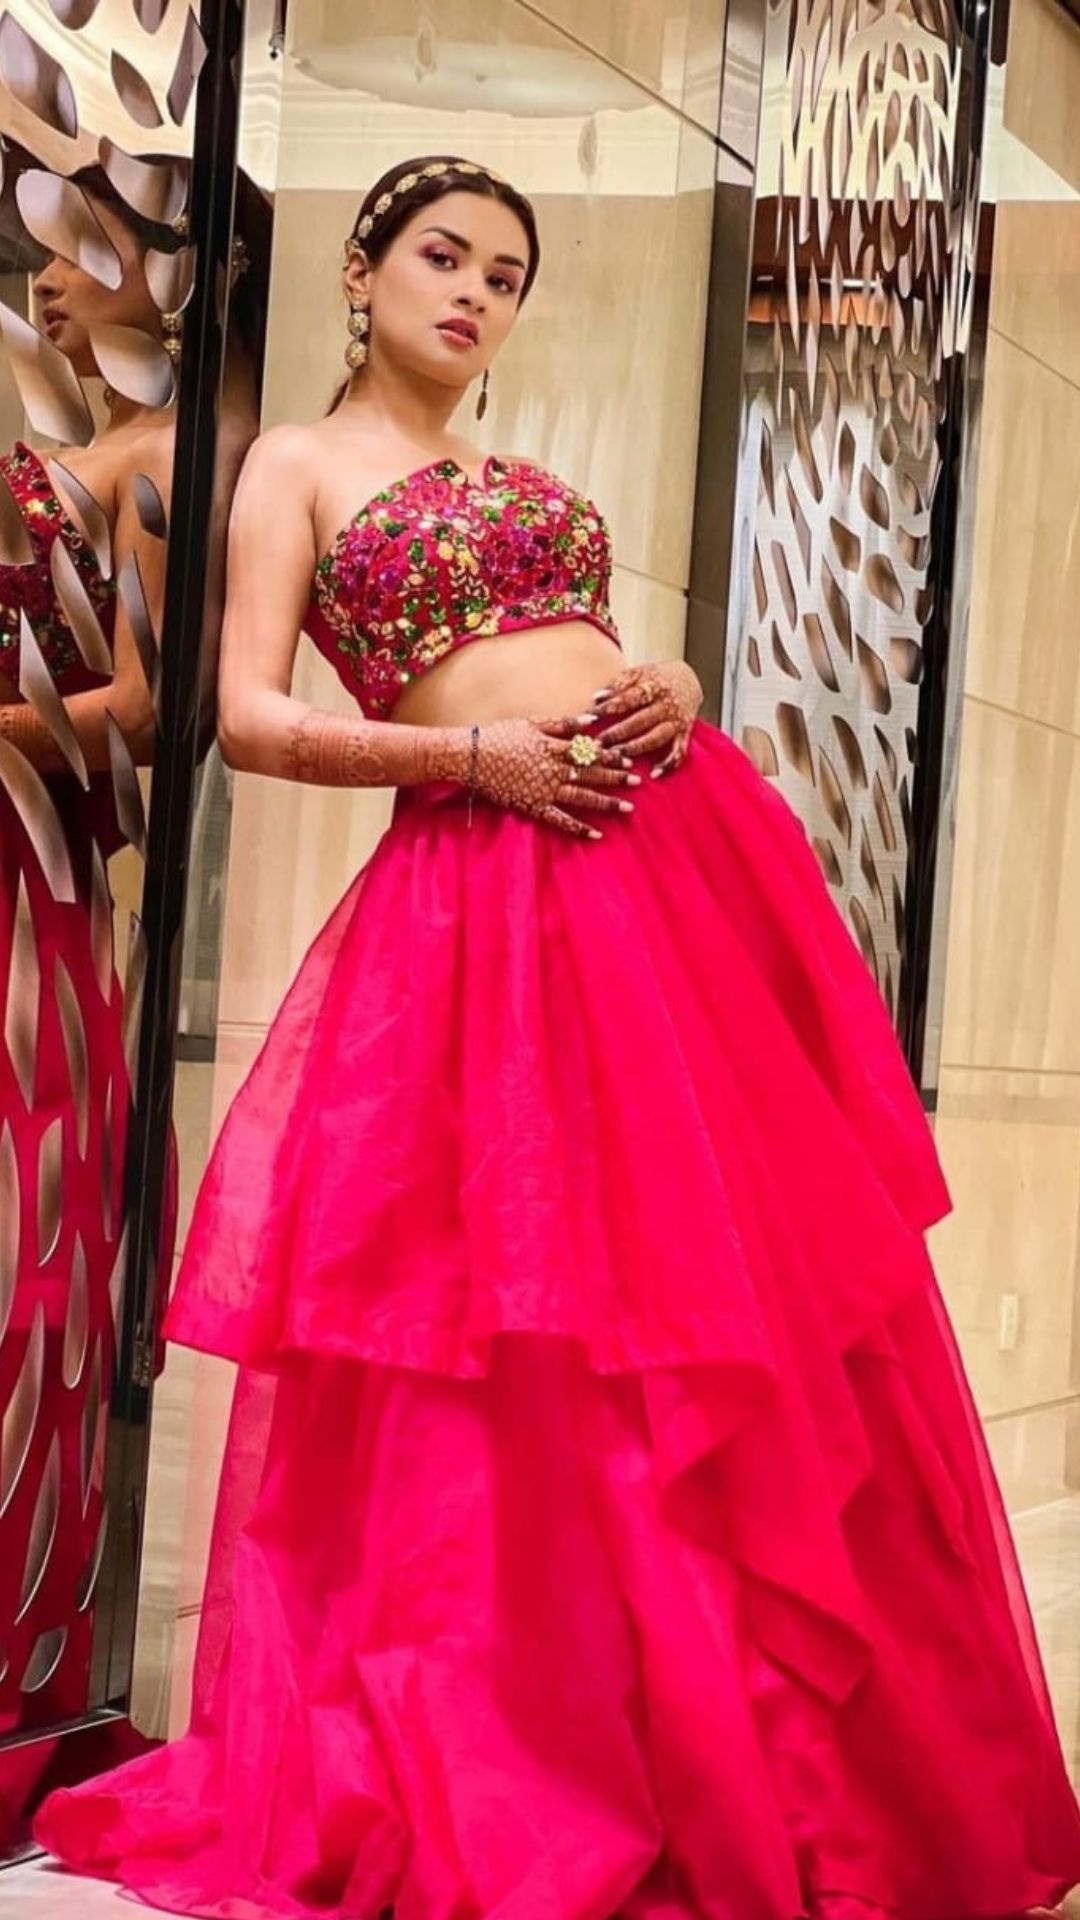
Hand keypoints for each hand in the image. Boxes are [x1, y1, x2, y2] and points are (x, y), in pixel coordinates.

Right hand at [466, 714, 640, 839]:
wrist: (472, 756)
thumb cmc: (501, 735)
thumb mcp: (533, 722)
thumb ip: (563, 723)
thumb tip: (592, 719)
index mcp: (555, 746)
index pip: (589, 752)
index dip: (610, 756)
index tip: (629, 760)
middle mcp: (554, 769)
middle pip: (591, 774)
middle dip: (616, 778)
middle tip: (638, 782)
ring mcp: (545, 790)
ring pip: (582, 797)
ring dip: (606, 803)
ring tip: (627, 808)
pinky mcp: (534, 806)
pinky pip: (560, 820)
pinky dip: (578, 828)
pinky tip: (596, 834)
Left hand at [590, 659, 702, 775]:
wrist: (690, 678)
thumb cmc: (657, 677)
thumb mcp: (639, 673)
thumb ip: (619, 684)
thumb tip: (597, 698)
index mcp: (653, 686)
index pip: (628, 698)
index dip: (609, 708)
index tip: (591, 717)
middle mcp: (666, 704)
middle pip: (640, 721)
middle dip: (619, 733)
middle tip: (598, 743)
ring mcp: (676, 720)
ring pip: (656, 737)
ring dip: (637, 748)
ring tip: (617, 757)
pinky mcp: (685, 733)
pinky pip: (679, 751)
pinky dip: (669, 764)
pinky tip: (654, 773)